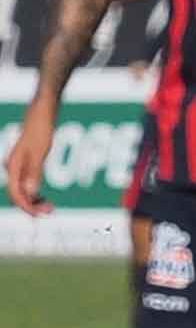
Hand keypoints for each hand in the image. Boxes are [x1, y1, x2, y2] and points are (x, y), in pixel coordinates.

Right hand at [4, 99, 51, 218]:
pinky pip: (28, 182)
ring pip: (23, 189)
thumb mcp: (39, 152)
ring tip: (50, 208)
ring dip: (35, 200)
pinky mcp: (28, 162)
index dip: (27, 207)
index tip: (41, 215)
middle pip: (19, 193)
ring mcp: (19, 165)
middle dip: (32, 205)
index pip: (16, 193)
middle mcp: (13, 167)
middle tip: (50, 212)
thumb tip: (30, 193)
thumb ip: (34, 172)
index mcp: (13, 166)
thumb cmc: (40, 128)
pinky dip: (36, 191)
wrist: (42, 111)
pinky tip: (45, 198)